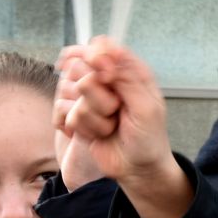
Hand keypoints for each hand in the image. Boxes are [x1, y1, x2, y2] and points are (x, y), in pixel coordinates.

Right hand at [60, 38, 190, 217]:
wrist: (137, 169)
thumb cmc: (148, 139)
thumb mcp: (145, 106)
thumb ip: (126, 76)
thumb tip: (105, 50)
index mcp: (131, 72)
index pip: (103, 48)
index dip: (98, 58)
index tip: (105, 76)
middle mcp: (110, 81)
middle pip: (83, 68)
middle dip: (98, 94)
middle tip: (116, 109)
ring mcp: (93, 98)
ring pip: (75, 93)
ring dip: (95, 115)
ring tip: (112, 126)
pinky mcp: (80, 116)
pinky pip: (68, 113)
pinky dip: (86, 128)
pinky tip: (100, 134)